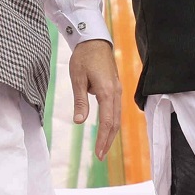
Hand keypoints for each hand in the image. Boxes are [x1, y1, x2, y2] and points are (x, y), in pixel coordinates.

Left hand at [68, 39, 120, 160]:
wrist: (94, 39)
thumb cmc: (84, 56)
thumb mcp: (77, 77)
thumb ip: (80, 100)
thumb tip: (79, 121)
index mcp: (106, 91)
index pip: (107, 121)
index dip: (103, 139)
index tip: (98, 153)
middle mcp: (115, 92)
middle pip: (115, 122)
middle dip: (108, 140)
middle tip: (99, 155)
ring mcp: (117, 90)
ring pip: (117, 116)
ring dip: (110, 132)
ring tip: (102, 146)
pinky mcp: (115, 87)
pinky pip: (115, 109)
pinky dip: (111, 121)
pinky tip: (106, 128)